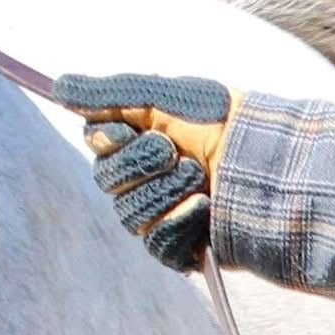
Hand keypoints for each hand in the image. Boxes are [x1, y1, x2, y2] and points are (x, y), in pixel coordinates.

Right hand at [52, 73, 241, 271]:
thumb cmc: (225, 124)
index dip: (110, 139)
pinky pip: (157, 243)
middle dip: (139, 163)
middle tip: (173, 150)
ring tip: (199, 176)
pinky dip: (177, 222)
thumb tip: (57, 86)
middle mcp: (143, 178)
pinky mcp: (182, 248)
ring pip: (128, 214)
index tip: (130, 128)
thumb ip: (110, 94)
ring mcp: (161, 215)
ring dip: (163, 191)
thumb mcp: (167, 98)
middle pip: (106, 180)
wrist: (277, 165)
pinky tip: (202, 207)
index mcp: (137, 139)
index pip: (95, 142)